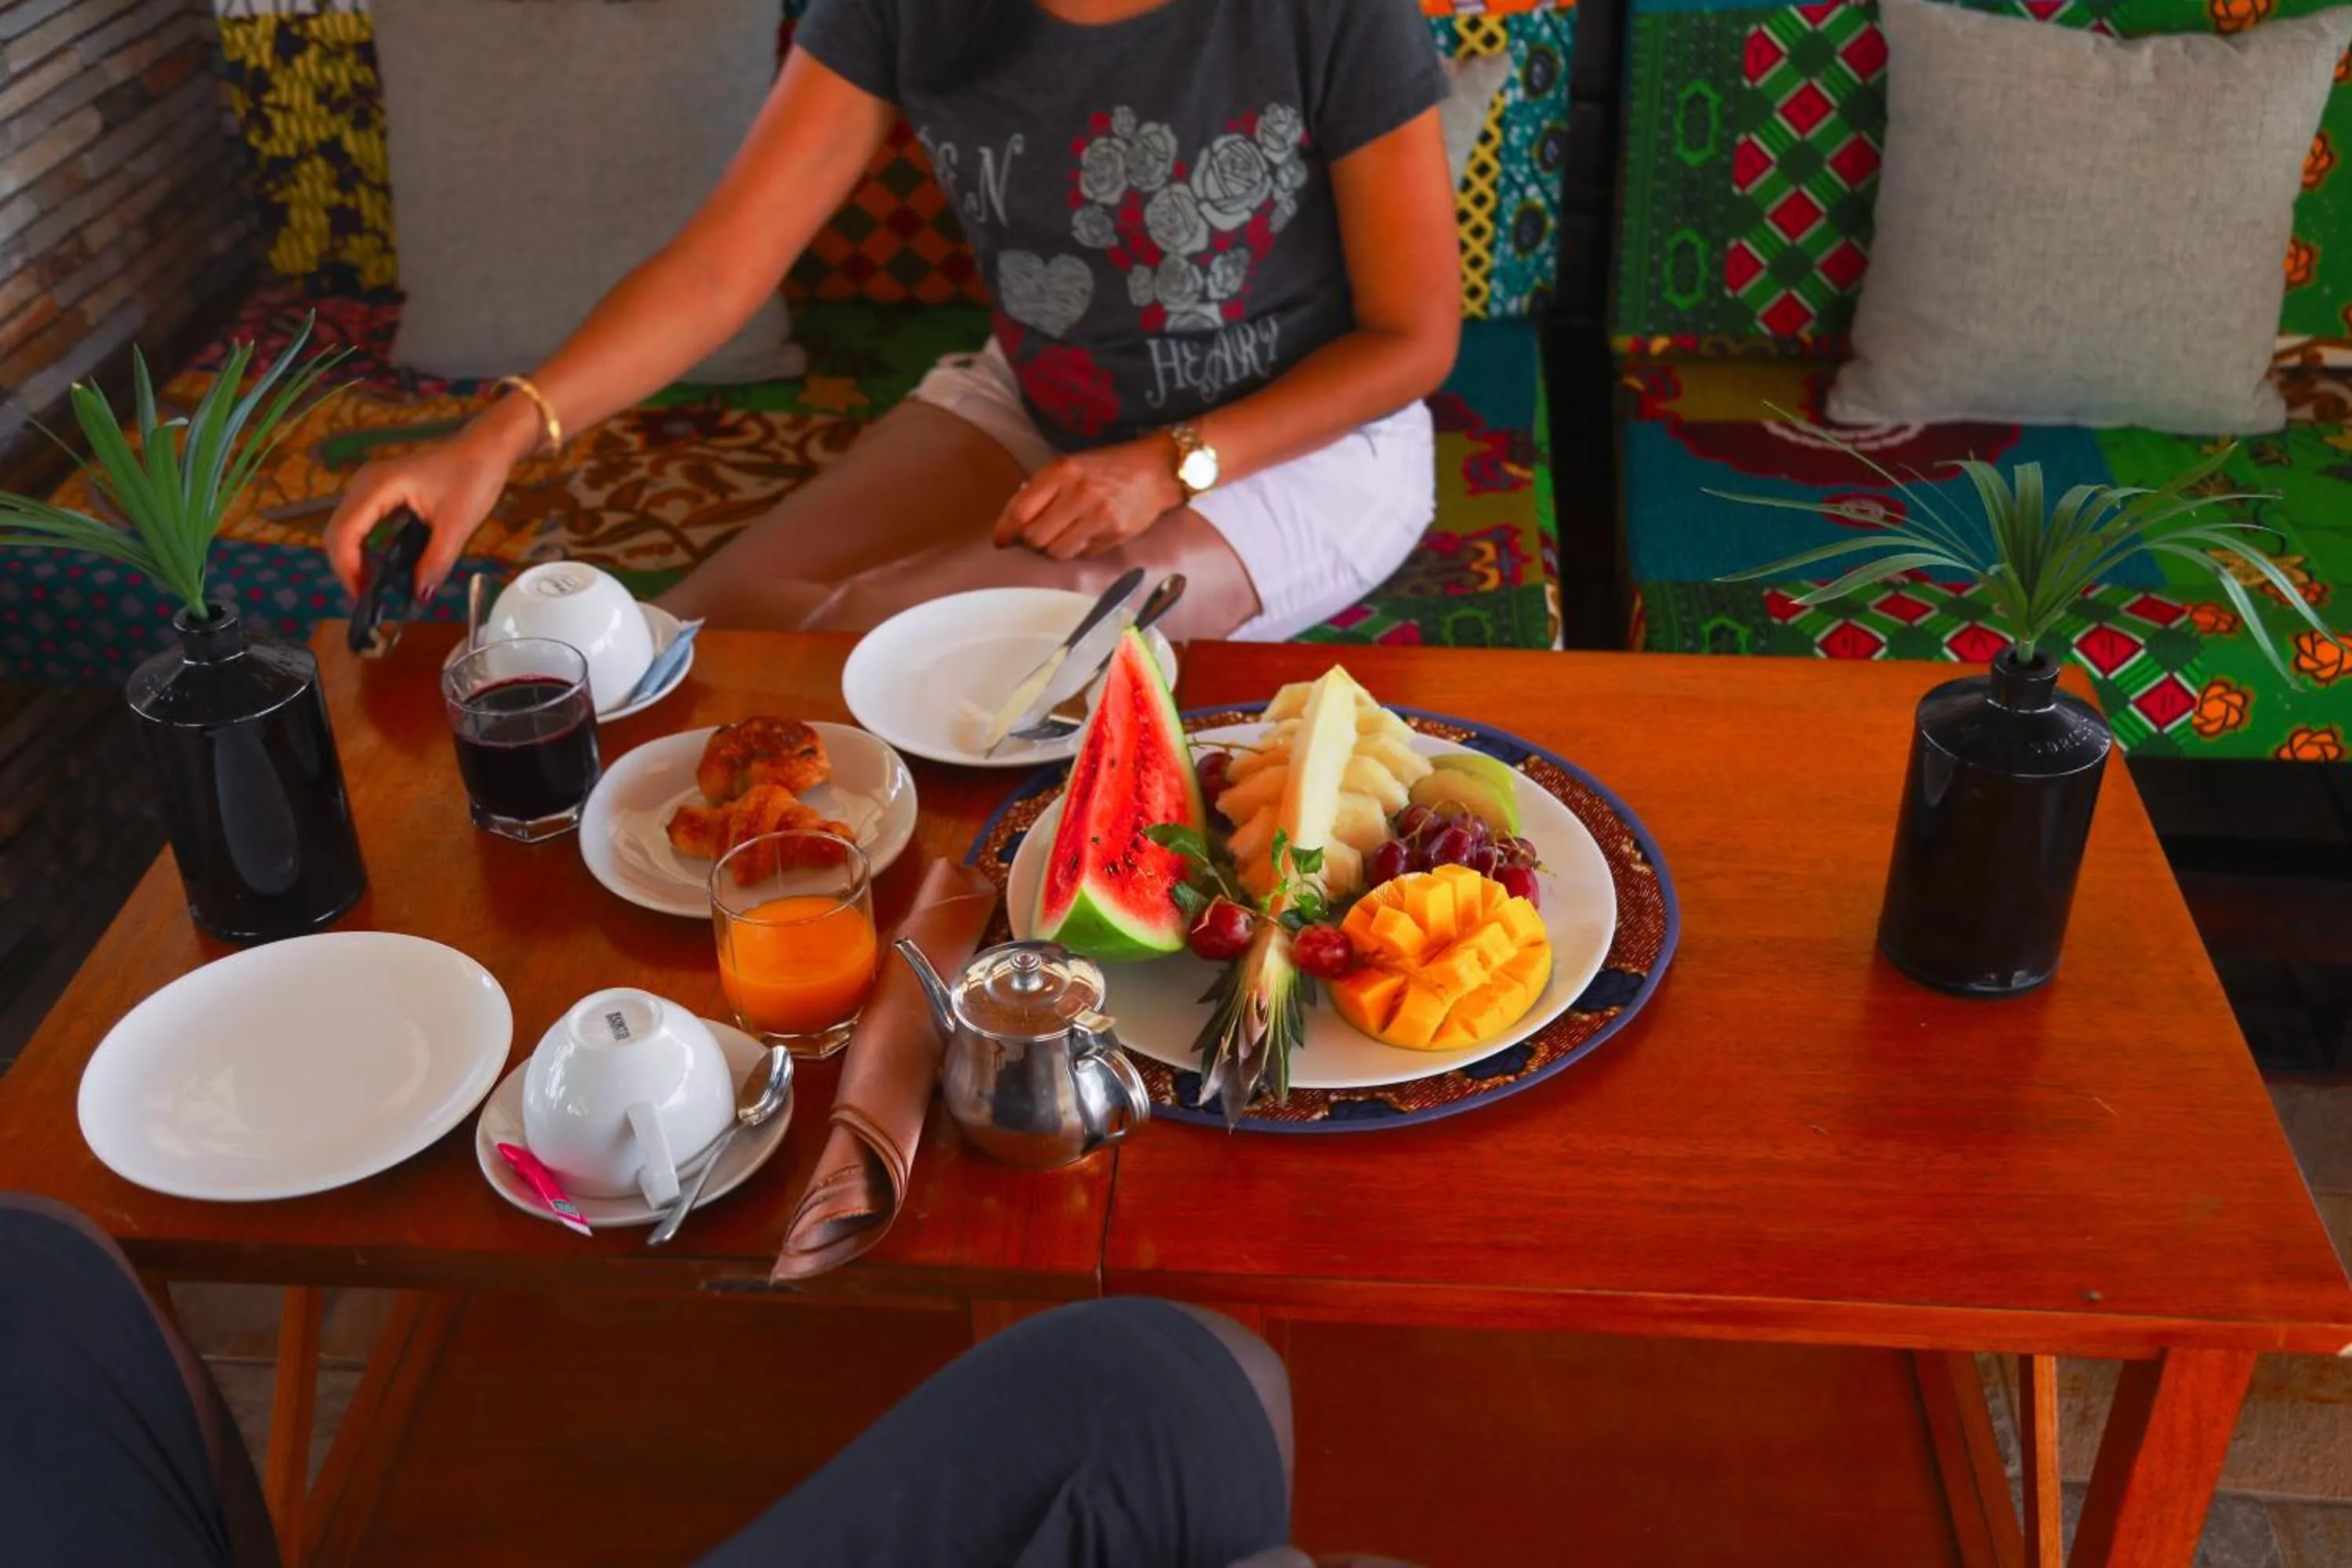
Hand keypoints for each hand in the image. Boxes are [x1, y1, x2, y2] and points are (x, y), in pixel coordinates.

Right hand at [322, 399, 535, 600]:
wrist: (485, 448)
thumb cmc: (473, 476)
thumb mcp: (458, 524)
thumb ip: (436, 561)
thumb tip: (420, 595)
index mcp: (378, 486)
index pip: (344, 533)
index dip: (347, 569)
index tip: (362, 597)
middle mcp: (365, 483)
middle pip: (337, 532)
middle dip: (347, 568)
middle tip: (367, 600)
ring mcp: (370, 485)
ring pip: (345, 528)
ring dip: (352, 559)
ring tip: (371, 589)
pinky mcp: (380, 491)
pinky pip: (359, 523)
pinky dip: (362, 548)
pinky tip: (378, 568)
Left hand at [992, 437, 1184, 560]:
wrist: (1156, 470)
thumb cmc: (1107, 468)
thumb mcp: (1070, 465)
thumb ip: (1040, 489)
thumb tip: (1010, 522)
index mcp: (1062, 471)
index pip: (1021, 511)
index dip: (1005, 531)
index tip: (1001, 540)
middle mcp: (1080, 493)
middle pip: (1035, 538)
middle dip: (1030, 542)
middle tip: (1034, 538)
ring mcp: (1100, 516)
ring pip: (1057, 552)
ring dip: (1052, 550)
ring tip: (1061, 537)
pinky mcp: (1116, 534)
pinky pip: (1082, 555)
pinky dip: (1077, 550)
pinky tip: (1084, 536)